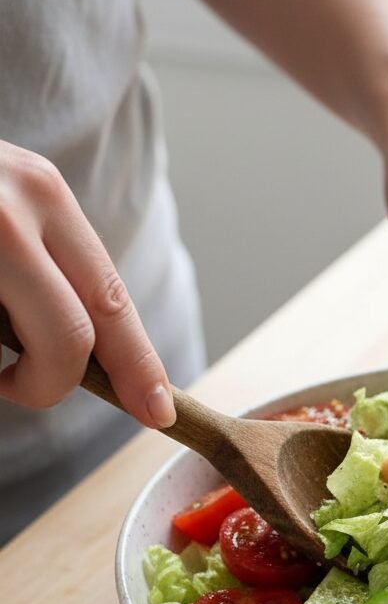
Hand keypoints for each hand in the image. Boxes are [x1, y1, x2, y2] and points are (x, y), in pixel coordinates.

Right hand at [0, 140, 175, 425]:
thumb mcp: (5, 201)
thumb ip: (44, 258)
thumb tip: (87, 352)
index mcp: (42, 193)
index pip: (109, 297)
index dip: (138, 363)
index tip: (158, 410)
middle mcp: (8, 211)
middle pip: (70, 340)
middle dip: (51, 385)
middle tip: (18, 385)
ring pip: (10, 353)